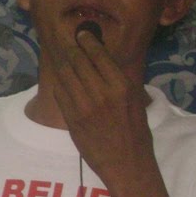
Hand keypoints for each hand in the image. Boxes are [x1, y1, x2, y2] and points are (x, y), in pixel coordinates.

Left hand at [51, 29, 155, 185]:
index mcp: (121, 86)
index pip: (98, 55)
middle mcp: (101, 93)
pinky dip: (59, 82)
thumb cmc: (136, 132)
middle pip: (78, 61)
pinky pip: (60, 93)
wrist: (126, 163)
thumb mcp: (135, 101)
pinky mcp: (71, 118)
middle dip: (71, 47)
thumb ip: (118, 81)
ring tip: (62, 54)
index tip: (82, 33)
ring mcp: (83, 106)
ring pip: (66, 75)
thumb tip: (102, 60)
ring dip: (62, 61)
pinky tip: (60, 77)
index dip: (87, 41)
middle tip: (67, 39)